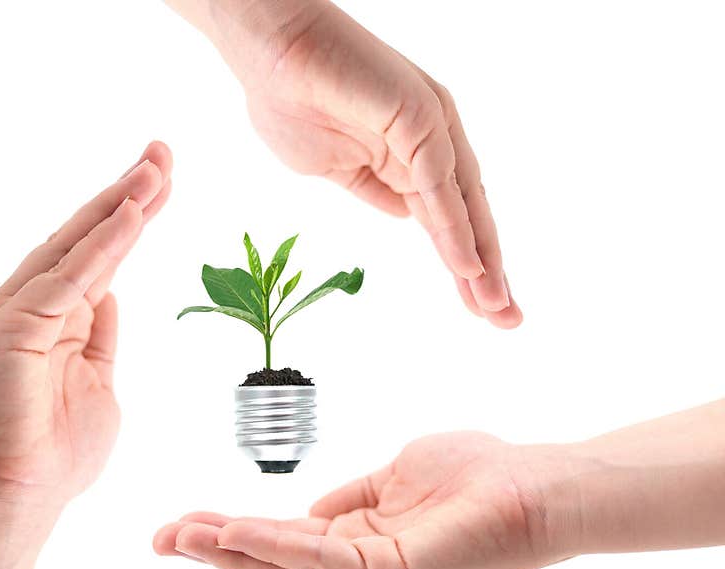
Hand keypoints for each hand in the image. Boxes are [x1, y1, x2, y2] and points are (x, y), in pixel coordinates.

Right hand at [0, 141, 172, 530]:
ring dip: (119, 205)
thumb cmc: (57, 455)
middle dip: (126, 194)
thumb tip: (111, 296)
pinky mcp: (13, 327)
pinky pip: (69, 277)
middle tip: (162, 152)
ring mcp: (17, 313)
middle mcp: (32, 305)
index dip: (130, 217)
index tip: (162, 183)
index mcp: (54, 319)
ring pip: (76, 246)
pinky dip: (103, 244)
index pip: (98, 255)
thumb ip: (100, 337)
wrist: (16, 503)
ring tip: (156, 168)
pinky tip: (133, 214)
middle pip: (85, 237)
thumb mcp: (98, 383)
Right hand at [154, 432, 571, 568]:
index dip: (234, 535)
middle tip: (162, 538)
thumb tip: (308, 509)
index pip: (285, 546)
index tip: (187, 521)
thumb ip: (349, 498)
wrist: (534, 486)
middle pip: (275, 567)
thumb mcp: (392, 479)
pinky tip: (234, 531)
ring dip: (230, 552)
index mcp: (361, 550)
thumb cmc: (474, 477)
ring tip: (181, 536)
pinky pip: (318, 560)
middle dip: (215, 552)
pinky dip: (271, 546)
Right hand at [219, 1, 520, 326]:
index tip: (478, 303)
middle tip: (506, 318)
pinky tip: (467, 266)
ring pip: (461, 205)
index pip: (446, 217)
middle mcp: (430, 140)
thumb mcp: (336, 169)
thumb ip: (375, 191)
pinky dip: (455, 228)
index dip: (462, 261)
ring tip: (495, 306)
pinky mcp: (417, 115)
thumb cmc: (290, 98)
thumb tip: (406, 216)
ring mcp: (429, 126)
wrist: (265, 47)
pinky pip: (438, 185)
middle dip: (486, 270)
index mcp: (411, 152)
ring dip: (480, 259)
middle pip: (466, 215)